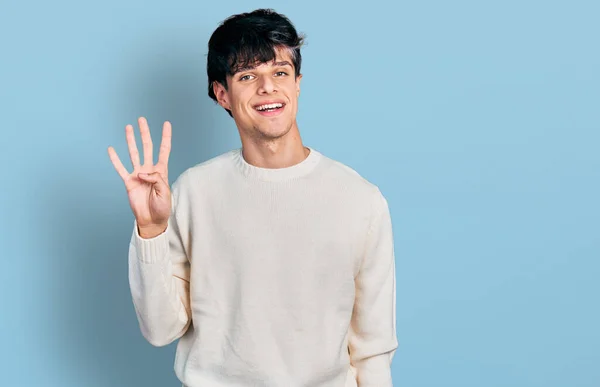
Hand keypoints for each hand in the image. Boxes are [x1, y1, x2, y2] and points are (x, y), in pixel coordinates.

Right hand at [108, 117, 171, 237]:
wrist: (152, 220)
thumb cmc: (162, 207)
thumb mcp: (164, 192)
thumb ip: (156, 179)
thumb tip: (142, 171)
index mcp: (161, 171)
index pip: (164, 149)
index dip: (165, 137)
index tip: (166, 123)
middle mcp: (149, 169)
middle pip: (147, 146)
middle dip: (144, 133)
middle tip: (141, 119)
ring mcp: (138, 174)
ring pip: (133, 153)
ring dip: (130, 140)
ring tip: (128, 127)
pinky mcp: (128, 182)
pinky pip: (121, 168)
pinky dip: (115, 159)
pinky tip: (111, 149)